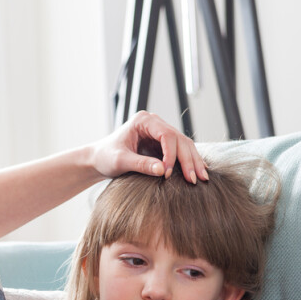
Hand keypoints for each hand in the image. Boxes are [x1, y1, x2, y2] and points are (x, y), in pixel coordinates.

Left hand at [90, 111, 207, 183]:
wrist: (99, 160)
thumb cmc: (106, 157)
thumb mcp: (120, 161)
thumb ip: (140, 164)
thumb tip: (162, 170)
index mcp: (143, 121)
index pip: (166, 134)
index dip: (171, 154)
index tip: (167, 173)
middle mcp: (154, 124)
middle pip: (179, 139)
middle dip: (188, 159)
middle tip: (195, 178)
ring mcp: (159, 133)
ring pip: (184, 145)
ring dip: (193, 161)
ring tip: (202, 178)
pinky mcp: (162, 144)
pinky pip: (180, 151)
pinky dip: (189, 162)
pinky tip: (198, 172)